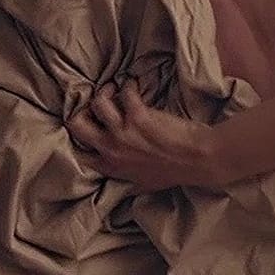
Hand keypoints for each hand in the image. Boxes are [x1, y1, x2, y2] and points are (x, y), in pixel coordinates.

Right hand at [67, 80, 223, 189]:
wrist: (198, 160)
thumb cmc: (174, 173)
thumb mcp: (145, 184)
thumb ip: (129, 182)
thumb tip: (124, 189)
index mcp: (111, 166)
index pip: (79, 152)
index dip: (79, 137)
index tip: (88, 125)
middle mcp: (111, 149)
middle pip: (77, 125)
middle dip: (83, 110)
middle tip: (98, 104)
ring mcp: (122, 131)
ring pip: (97, 102)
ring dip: (107, 91)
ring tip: (116, 89)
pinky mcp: (138, 115)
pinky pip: (125, 91)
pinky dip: (130, 85)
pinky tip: (135, 85)